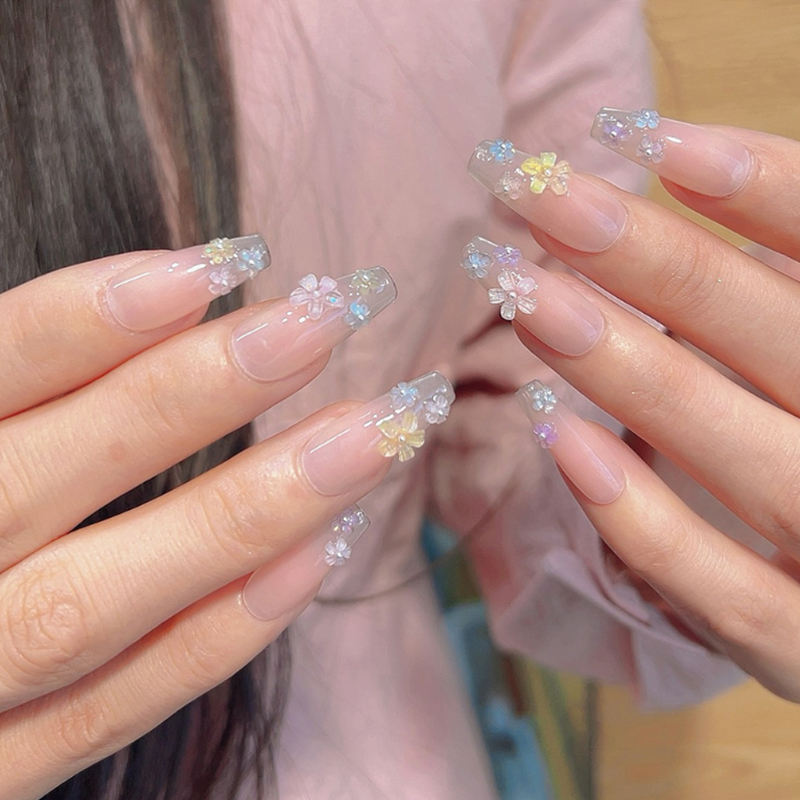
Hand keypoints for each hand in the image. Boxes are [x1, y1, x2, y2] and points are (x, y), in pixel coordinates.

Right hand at [0, 237, 450, 798]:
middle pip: (54, 476)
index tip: (222, 260)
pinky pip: (115, 709)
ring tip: (372, 432)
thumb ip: (21, 397)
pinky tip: (317, 554)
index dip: (94, 314)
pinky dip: (221, 635)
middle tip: (324, 318)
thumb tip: (165, 301)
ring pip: (103, 599)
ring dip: (253, 511)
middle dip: (196, 393)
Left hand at [464, 115, 799, 699]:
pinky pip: (725, 589)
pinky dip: (642, 518)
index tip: (642, 134)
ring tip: (523, 296)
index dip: (758, 183)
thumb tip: (662, 212)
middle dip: (650, 258)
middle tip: (538, 198)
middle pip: (773, 329)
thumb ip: (762, 308)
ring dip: (625, 366)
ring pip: (740, 449)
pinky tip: (558, 443)